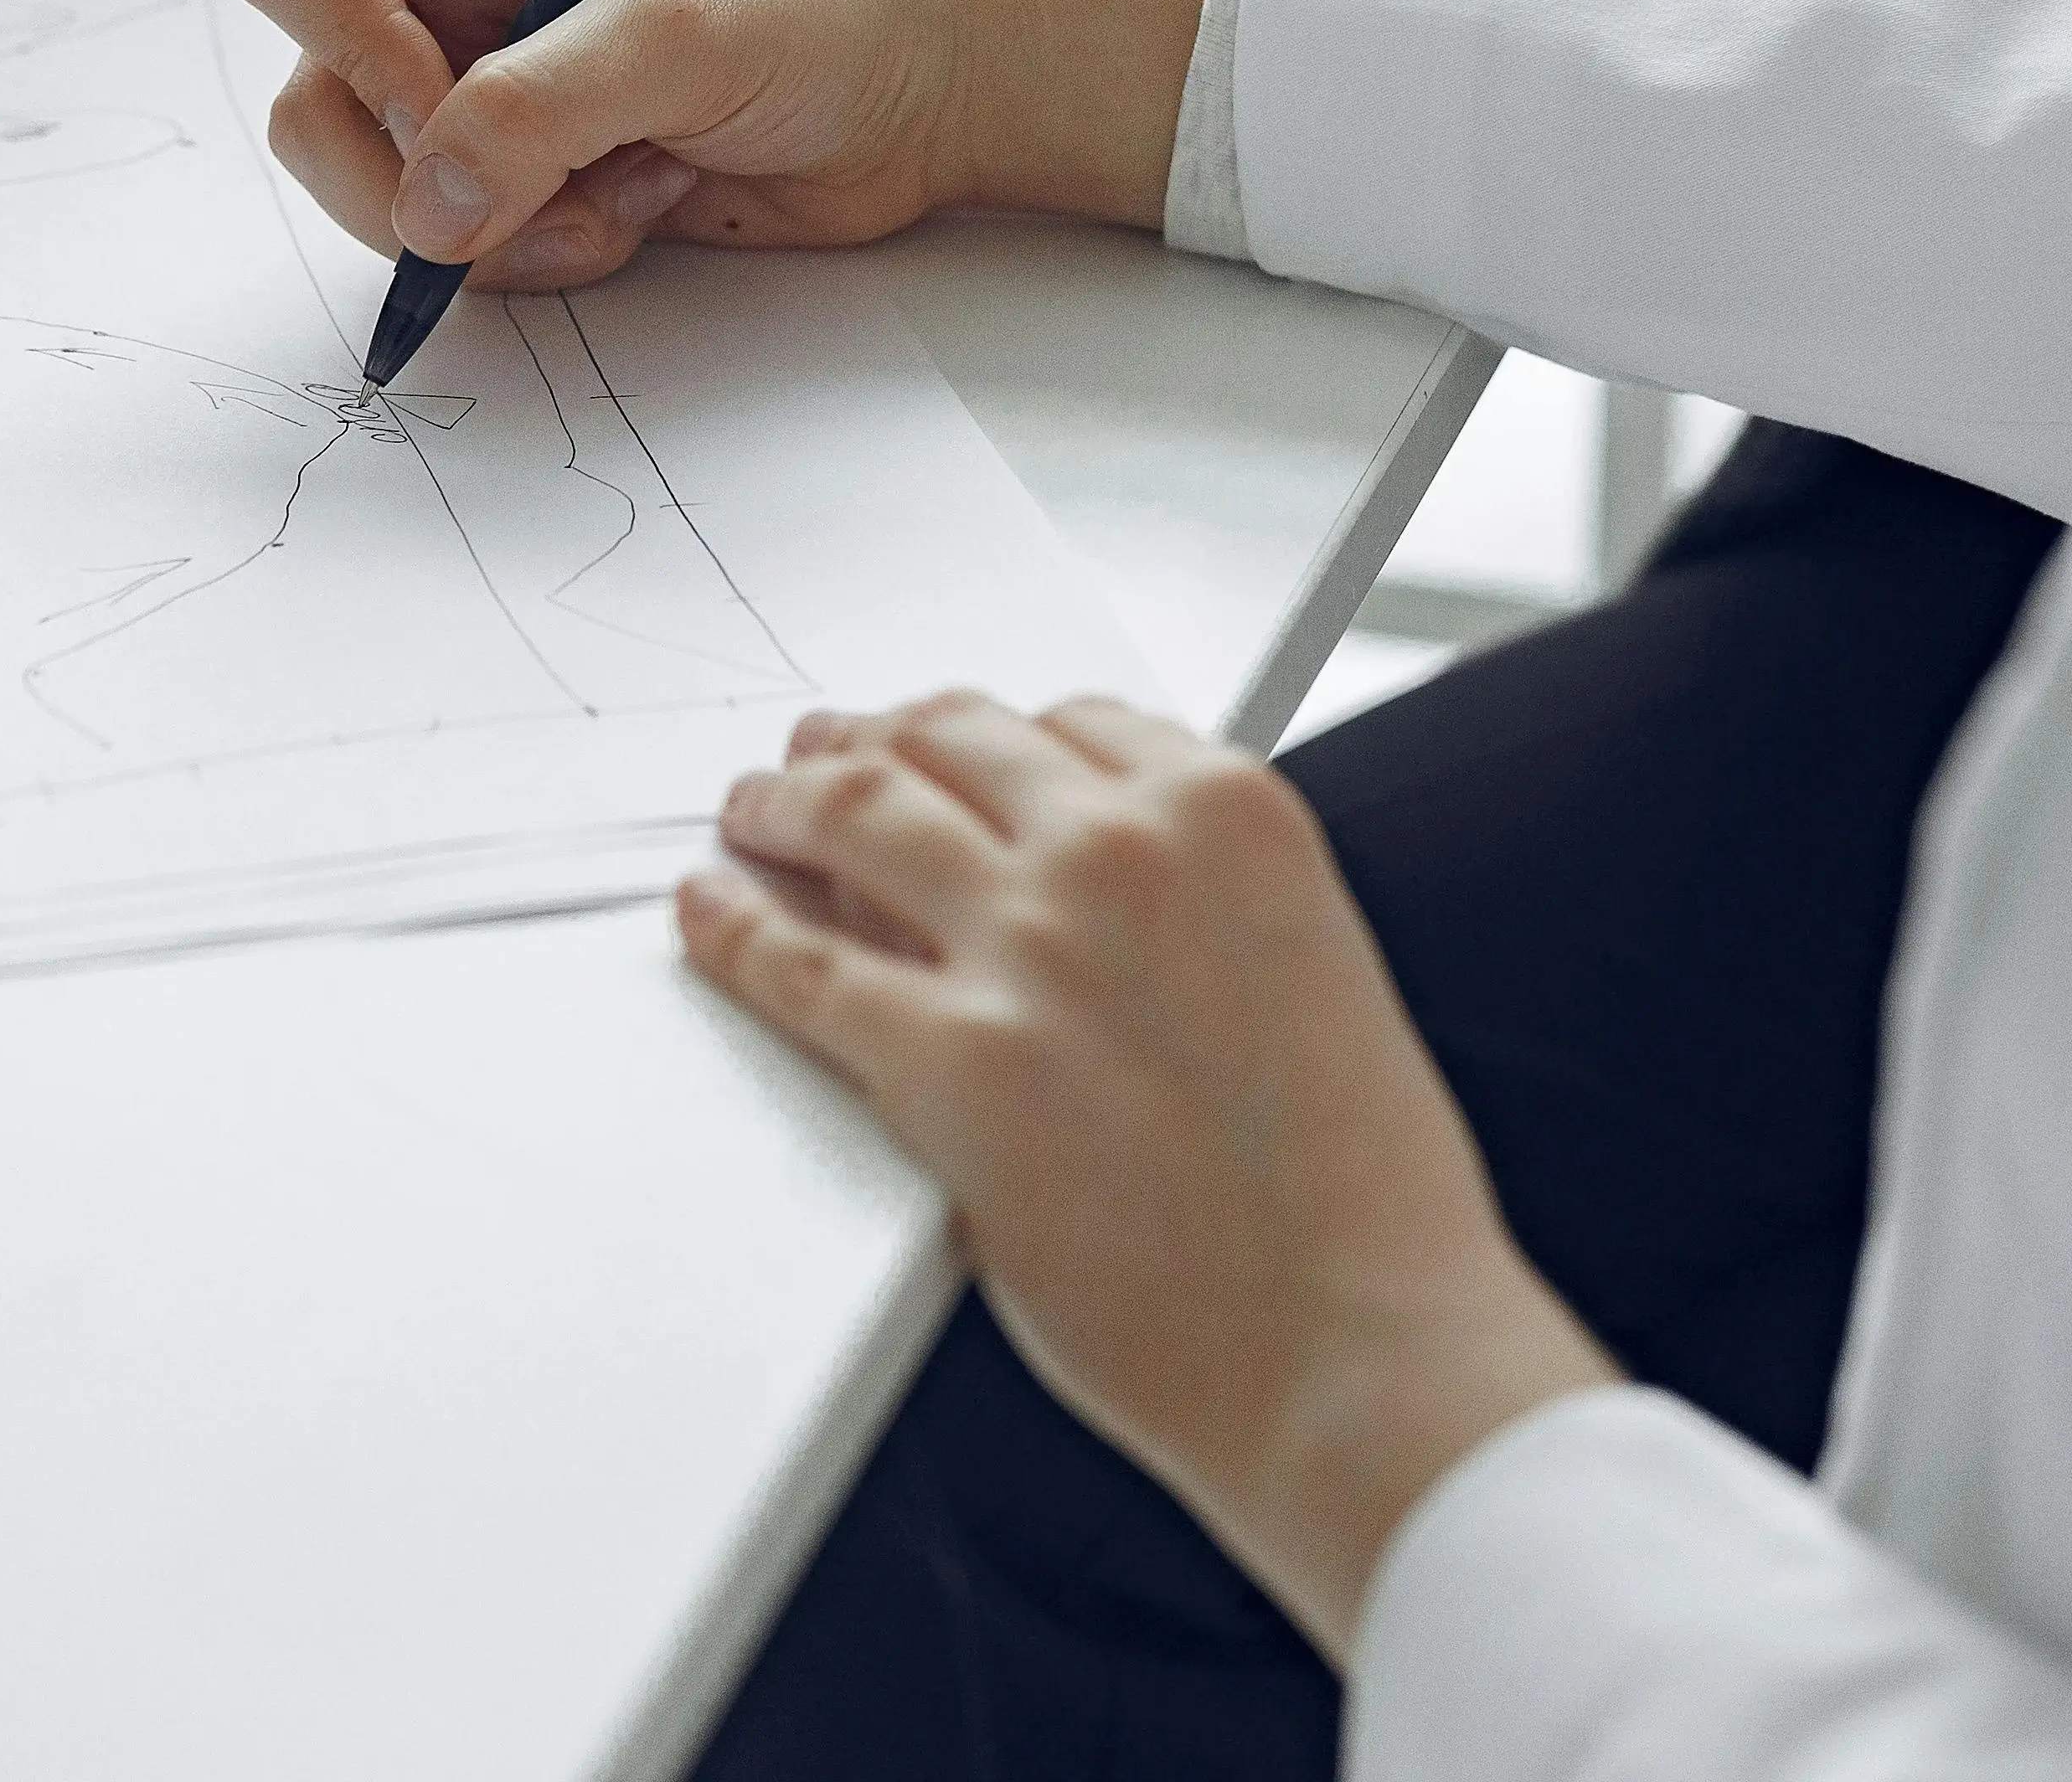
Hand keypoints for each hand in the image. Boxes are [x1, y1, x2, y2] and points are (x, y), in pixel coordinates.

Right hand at [214, 0, 1210, 294]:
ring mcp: (473, 87)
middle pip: (309, 96)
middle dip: (411, 174)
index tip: (443, 107)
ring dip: (493, 228)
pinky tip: (636, 209)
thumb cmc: (824, 2)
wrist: (927, 89)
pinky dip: (537, 256)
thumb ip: (540, 109)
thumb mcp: (680, 33)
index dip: (343, 40)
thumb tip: (427, 208)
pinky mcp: (516, 176)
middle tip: (533, 191)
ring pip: (375, 191)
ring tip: (620, 194)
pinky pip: (454, 250)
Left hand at [683, 693, 1617, 1651]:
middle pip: (944, 742)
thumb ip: (1194, 907)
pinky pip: (796, 963)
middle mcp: (1123, 851)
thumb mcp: (1301, 975)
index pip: (1067, 722)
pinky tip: (710, 912)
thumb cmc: (1356, 1201)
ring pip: (855, 816)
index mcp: (1232, 817)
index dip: (981, 736)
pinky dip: (734, 926)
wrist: (1361, 1348)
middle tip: (821, 758)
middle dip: (870, 744)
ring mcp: (1027, 947)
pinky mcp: (947, 1061)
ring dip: (783, 804)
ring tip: (751, 814)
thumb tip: (1071, 896)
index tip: (942, 746)